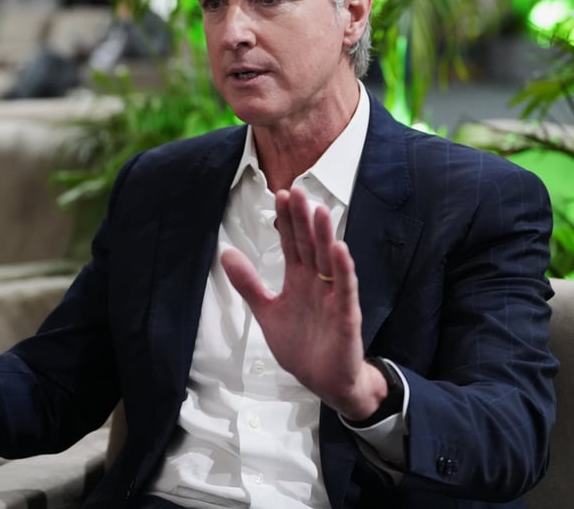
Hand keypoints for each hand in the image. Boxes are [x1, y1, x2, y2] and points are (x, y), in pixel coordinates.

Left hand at [221, 187, 386, 419]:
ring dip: (325, 236)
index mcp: (299, 280)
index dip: (286, 221)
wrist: (324, 382)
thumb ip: (249, 284)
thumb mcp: (267, 312)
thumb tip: (226, 253)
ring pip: (329, 261)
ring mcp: (333, 297)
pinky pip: (345, 289)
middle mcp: (318, 283)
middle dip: (303, 220)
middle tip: (296, 190)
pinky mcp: (346, 316)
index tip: (280, 195)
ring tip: (319, 210)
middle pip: (310, 245)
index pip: (292, 244)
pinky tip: (339, 248)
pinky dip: (343, 269)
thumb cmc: (302, 346)